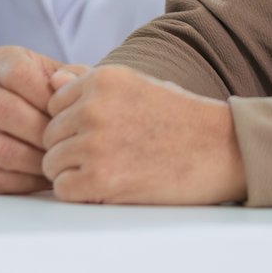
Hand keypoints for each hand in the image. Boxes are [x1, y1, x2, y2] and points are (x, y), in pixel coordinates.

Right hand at [0, 45, 71, 194]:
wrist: (16, 116)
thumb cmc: (48, 95)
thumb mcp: (61, 78)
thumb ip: (72, 77)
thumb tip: (66, 84)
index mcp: (0, 61)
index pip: (16, 73)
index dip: (44, 94)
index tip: (69, 111)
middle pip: (2, 110)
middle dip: (40, 130)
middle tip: (66, 142)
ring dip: (33, 159)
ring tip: (58, 161)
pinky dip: (21, 182)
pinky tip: (42, 177)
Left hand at [41, 65, 245, 204]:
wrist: (221, 149)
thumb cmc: (181, 119)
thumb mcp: (137, 85)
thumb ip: (91, 85)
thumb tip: (51, 80)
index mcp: (103, 79)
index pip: (54, 104)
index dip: (72, 124)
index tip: (99, 134)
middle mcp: (95, 106)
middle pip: (49, 135)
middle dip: (70, 149)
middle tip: (106, 157)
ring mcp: (96, 142)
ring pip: (52, 163)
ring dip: (73, 172)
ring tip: (109, 171)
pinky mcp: (101, 177)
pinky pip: (63, 188)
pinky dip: (80, 193)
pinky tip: (108, 186)